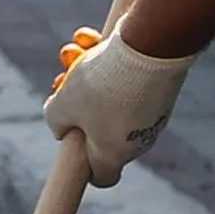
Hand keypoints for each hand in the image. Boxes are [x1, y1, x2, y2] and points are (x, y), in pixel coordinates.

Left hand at [44, 26, 192, 185]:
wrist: (152, 48)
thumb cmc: (103, 85)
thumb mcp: (63, 105)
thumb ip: (56, 120)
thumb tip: (62, 125)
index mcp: (113, 155)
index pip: (102, 176)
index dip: (83, 167)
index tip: (72, 147)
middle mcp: (135, 139)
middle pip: (95, 126)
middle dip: (73, 100)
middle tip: (60, 79)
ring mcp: (148, 114)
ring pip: (106, 95)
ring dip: (83, 71)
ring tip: (72, 50)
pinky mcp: (158, 88)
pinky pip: (125, 77)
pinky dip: (107, 59)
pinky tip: (91, 37)